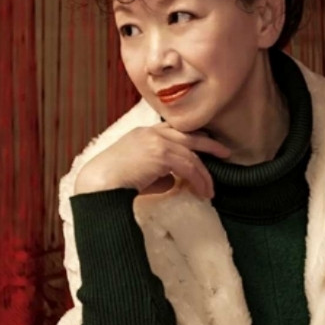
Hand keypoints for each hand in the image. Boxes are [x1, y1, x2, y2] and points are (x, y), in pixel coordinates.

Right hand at [74, 123, 230, 198]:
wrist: (99, 185)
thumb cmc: (114, 184)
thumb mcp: (139, 173)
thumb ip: (158, 174)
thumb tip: (175, 181)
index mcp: (143, 133)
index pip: (174, 131)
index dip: (192, 138)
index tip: (205, 145)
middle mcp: (150, 133)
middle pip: (188, 135)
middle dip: (209, 144)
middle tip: (225, 152)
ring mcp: (156, 141)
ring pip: (191, 155)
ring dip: (204, 175)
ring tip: (210, 190)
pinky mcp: (160, 153)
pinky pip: (188, 166)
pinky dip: (198, 180)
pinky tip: (202, 192)